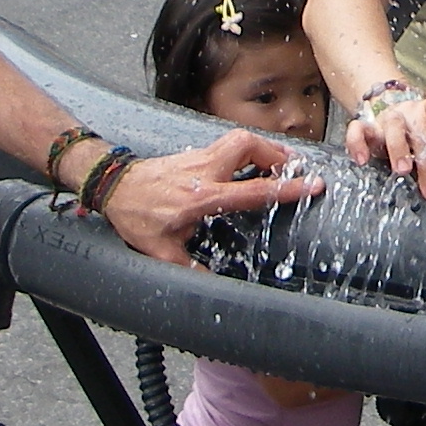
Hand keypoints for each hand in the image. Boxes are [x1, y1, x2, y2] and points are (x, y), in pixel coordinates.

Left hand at [100, 129, 326, 264]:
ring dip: (262, 147)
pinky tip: (246, 164)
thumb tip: (212, 286)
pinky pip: (226, 144)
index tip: (312, 184)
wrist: (113, 186)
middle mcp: (204, 172)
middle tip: (292, 167)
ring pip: (239, 139)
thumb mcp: (161, 251)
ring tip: (276, 162)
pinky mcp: (193, 154)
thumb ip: (190, 269)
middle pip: (249, 146)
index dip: (286, 187)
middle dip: (276, 153)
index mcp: (202, 198)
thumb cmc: (136, 216)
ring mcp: (198, 158)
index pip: (254, 190)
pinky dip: (244, 150)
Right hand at [343, 81, 425, 199]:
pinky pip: (357, 131)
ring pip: (393, 125)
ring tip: (403, 169)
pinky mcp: (366, 129)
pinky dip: (357, 143)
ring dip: (398, 147)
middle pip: (420, 125)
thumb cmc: (419, 139)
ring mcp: (387, 120)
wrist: (388, 124)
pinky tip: (362, 159)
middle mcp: (410, 113)